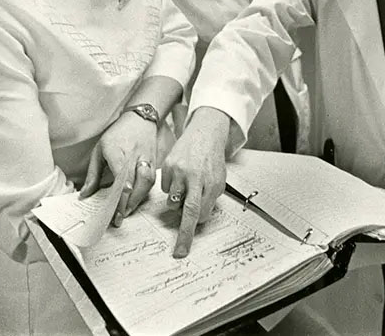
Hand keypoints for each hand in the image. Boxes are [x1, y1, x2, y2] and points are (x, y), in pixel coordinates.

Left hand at [79, 111, 157, 225]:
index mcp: (118, 151)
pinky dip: (144, 193)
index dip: (118, 196)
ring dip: (137, 199)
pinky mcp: (155, 162)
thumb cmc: (117, 134)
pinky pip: (152, 181)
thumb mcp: (99, 150)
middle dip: (127, 203)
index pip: (120, 177)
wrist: (141, 118)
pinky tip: (136, 201)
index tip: (112, 211)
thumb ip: (93, 174)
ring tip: (127, 212)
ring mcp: (147, 158)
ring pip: (146, 182)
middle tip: (119, 218)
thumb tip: (85, 195)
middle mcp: (134, 155)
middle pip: (135, 182)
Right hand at [161, 106, 230, 257]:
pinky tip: (180, 177)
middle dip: (184, 234)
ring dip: (178, 202)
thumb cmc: (212, 160)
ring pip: (173, 201)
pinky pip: (165, 189)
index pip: (203, 212)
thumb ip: (210, 198)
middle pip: (189, 211)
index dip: (198, 222)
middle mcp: (196, 176)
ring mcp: (180, 171)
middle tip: (180, 251)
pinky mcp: (168, 166)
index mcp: (212, 182)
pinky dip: (172, 188)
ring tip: (186, 188)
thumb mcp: (218, 180)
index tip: (191, 235)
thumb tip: (198, 219)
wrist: (204, 134)